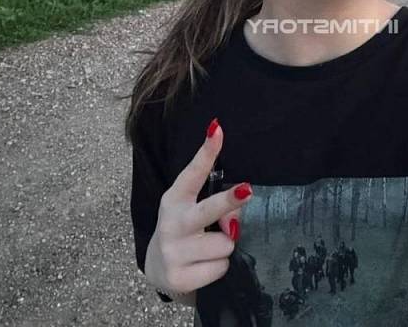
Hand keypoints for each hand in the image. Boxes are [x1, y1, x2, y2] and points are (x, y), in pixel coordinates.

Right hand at [144, 119, 252, 300]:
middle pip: (208, 210)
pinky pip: (221, 267)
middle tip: (247, 191)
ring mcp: (173, 251)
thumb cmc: (186, 233)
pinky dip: (219, 269)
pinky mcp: (179, 277)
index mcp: (175, 199)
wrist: (159, 272)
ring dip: (225, 248)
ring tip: (209, 250)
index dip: (206, 151)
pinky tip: (203, 268)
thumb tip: (239, 208)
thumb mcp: (192, 212)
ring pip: (225, 243)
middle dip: (228, 201)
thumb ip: (215, 205)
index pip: (193, 172)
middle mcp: (171, 223)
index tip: (217, 129)